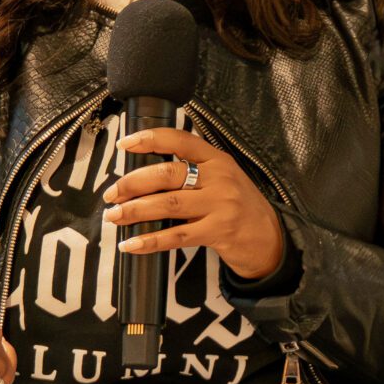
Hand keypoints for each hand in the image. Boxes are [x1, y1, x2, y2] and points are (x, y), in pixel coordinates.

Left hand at [103, 126, 287, 281]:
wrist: (271, 238)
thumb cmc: (240, 207)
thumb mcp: (224, 178)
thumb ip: (194, 170)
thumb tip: (144, 175)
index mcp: (218, 159)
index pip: (180, 140)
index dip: (149, 139)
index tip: (124, 144)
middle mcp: (219, 178)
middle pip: (167, 173)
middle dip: (132, 183)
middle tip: (112, 194)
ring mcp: (220, 205)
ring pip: (168, 204)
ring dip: (135, 210)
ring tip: (114, 216)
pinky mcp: (218, 232)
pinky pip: (176, 236)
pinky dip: (149, 241)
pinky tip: (131, 244)